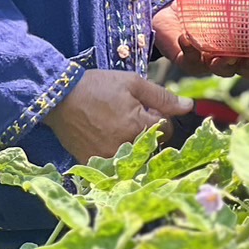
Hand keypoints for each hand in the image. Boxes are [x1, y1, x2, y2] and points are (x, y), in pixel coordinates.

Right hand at [46, 70, 193, 162]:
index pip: (167, 128)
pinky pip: (115, 162)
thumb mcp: (133, 83)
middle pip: (152, 143)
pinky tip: (102, 133)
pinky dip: (113, 150)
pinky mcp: (94, 164)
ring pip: (135, 153)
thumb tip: (189, 106)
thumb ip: (163, 96)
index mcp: (140, 127)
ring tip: (113, 123)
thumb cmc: (98, 86)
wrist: (59, 98)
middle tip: (126, 113)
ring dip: (131, 140)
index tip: (143, 105)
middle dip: (146, 129)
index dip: (158, 114)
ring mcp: (110, 159)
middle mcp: (128, 148)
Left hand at [151, 4, 248, 79]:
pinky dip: (189, 50)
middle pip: (240, 70)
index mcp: (238, 46)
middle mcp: (225, 57)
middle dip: (242, 67)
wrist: (171, 8)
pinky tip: (186, 38)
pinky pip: (189, 61)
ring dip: (220, 65)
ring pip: (217, 70)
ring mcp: (206, 61)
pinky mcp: (186, 60)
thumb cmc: (205, 6)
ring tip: (217, 57)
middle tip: (242, 58)